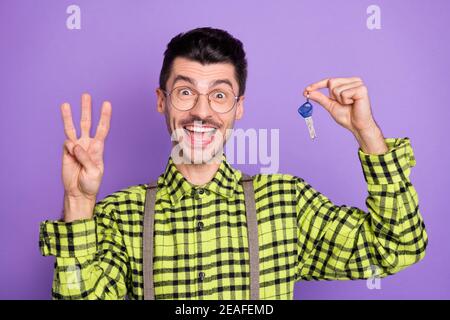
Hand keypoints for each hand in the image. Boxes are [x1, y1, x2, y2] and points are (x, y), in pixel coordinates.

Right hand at [61, 93, 111, 221]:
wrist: (78, 193)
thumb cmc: (90, 184)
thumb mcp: (94, 172)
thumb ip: (85, 158)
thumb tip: (75, 145)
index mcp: (99, 148)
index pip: (102, 128)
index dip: (105, 116)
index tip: (107, 103)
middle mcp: (87, 144)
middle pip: (87, 123)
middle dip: (86, 109)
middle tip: (85, 95)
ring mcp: (76, 147)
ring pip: (72, 128)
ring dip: (69, 116)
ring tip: (65, 104)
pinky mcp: (66, 152)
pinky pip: (66, 144)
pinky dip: (69, 146)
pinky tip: (71, 153)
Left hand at [304, 77, 387, 153]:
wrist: (357, 126)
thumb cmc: (347, 116)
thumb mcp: (330, 105)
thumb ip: (321, 98)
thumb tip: (308, 92)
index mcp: (347, 83)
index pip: (329, 81)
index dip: (317, 85)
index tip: (305, 90)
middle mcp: (353, 81)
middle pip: (332, 82)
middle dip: (333, 96)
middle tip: (343, 104)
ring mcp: (358, 83)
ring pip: (336, 89)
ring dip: (340, 100)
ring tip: (349, 104)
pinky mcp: (362, 89)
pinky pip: (344, 93)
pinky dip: (345, 101)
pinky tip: (354, 103)